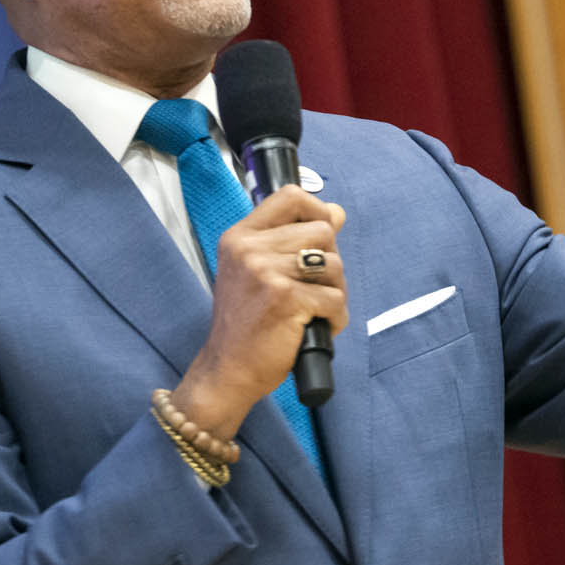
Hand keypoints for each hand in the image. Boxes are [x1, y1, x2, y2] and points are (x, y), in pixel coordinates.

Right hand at [170, 188, 347, 437]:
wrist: (228, 369)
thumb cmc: (248, 321)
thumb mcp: (259, 271)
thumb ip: (294, 240)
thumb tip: (336, 212)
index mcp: (240, 237)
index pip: (290, 195)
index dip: (317, 210)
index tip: (321, 235)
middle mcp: (249, 249)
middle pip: (322, 231)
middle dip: (330, 261)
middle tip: (313, 288)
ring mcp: (265, 272)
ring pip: (334, 264)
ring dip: (335, 291)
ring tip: (313, 309)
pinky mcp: (285, 298)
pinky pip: (336, 298)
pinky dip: (335, 317)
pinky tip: (315, 327)